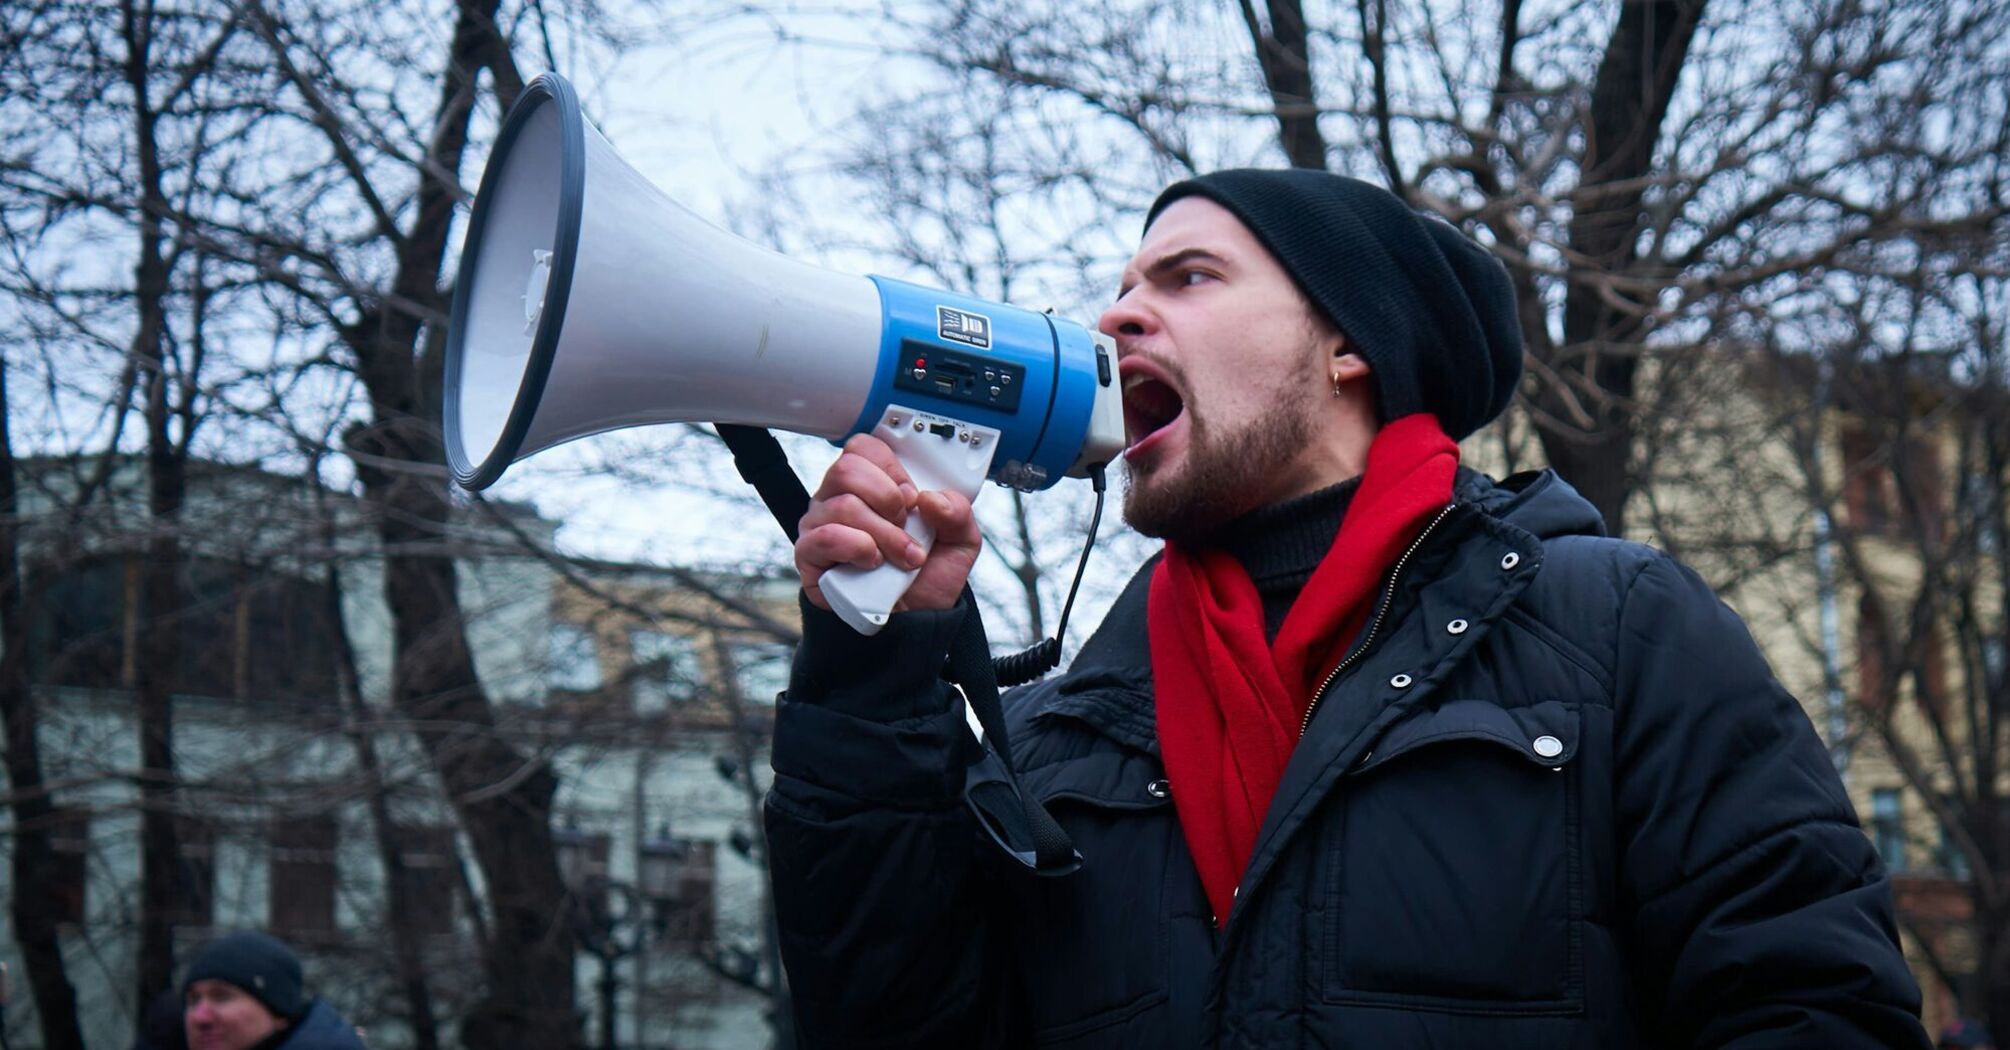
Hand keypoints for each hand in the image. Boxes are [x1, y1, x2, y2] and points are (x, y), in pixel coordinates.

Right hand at [795, 433, 980, 612]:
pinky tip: (873, 563)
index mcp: (870, 486)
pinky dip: (859, 548)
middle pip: (847, 469)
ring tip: (902, 557)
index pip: (864, 448)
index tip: (912, 498)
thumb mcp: (960, 542)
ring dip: (883, 534)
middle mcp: (839, 499)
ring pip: (842, 505)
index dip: (891, 468)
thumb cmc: (926, 579)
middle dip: (887, 498)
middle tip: (905, 525)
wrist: (914, 623)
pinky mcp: (810, 555)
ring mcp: (821, 526)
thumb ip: (958, 511)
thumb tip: (931, 497)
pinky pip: (826, 536)